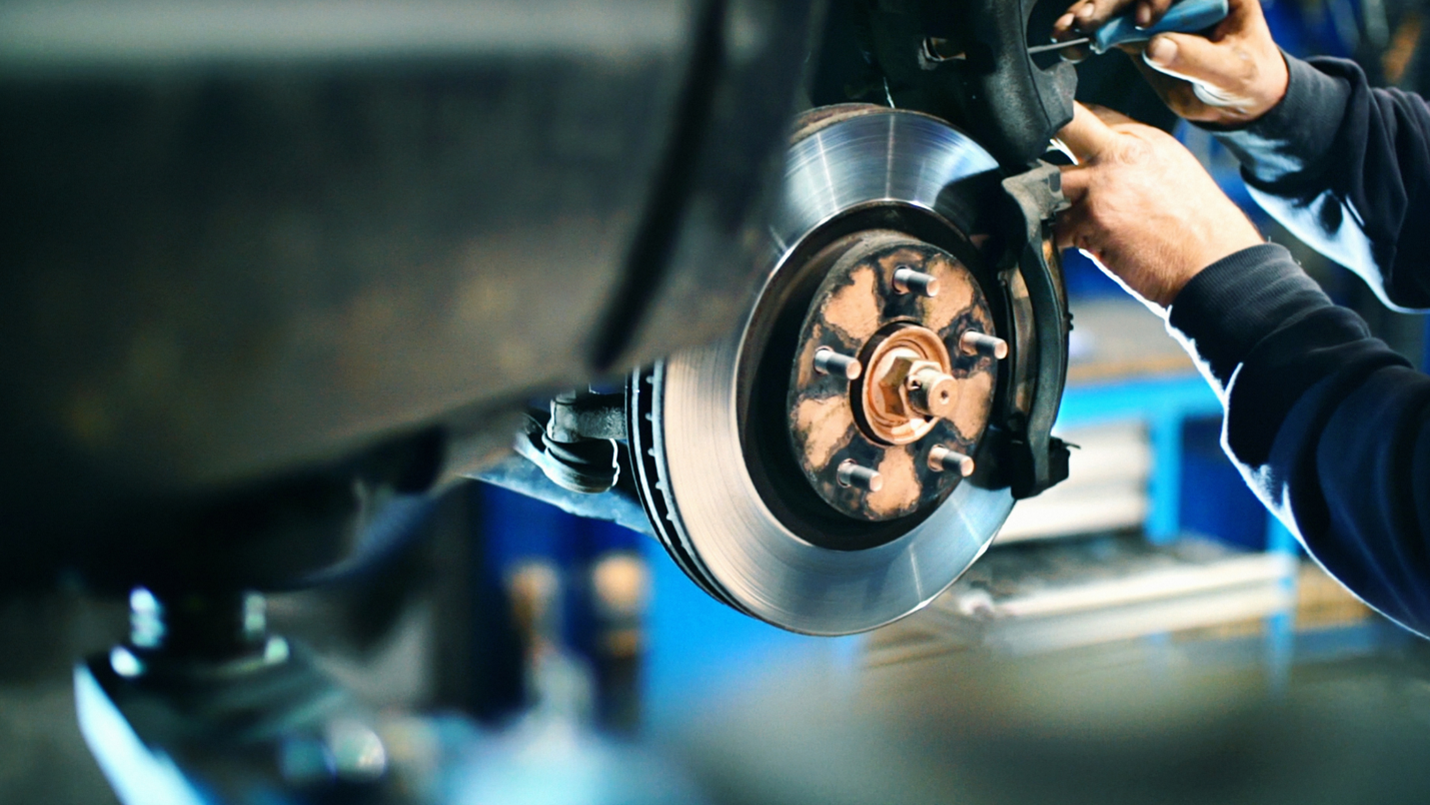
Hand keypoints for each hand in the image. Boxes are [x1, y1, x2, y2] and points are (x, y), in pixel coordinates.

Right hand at [1051, 0, 1288, 125]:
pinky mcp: (1137, 31)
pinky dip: (1085, 34)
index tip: (1143, 21)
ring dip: (1087, 14)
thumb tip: (1155, 47)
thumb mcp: (1231, 72)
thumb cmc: (1247, 80)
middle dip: (1108, 2)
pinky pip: (1107, 27)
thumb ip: (1196, 59)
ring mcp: (1157, 9)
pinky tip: (1066, 41)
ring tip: (1066, 31)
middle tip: (1086, 21)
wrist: (1235, 100)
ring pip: (1116, 4)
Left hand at [1054, 103, 1263, 307]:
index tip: (1060, 146)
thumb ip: (1131, 160)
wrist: (1216, 266)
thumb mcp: (1172, 172)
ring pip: (1049, 183)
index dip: (1070, 130)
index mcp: (1144, 138)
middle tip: (1042, 167)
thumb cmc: (1198, 230)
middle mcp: (1122, 152)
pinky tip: (1093, 248)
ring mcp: (1104, 183)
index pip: (1092, 115)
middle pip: (1065, 127)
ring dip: (1055, 204)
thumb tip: (1095, 162)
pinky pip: (1056, 227)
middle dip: (1045, 144)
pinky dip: (1065, 241)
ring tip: (1081, 224)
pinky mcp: (1092, 217)